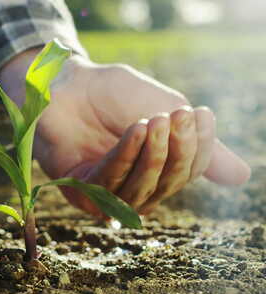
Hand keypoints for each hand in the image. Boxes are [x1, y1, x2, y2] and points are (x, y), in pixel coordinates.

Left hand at [0, 49, 250, 216]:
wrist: (69, 82)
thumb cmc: (114, 95)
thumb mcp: (164, 112)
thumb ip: (198, 144)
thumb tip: (241, 177)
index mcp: (156, 173)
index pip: (187, 173)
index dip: (200, 148)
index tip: (202, 113)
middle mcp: (132, 189)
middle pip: (166, 185)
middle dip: (178, 151)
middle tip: (178, 116)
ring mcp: (105, 193)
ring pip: (140, 188)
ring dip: (152, 154)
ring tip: (155, 120)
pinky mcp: (79, 190)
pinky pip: (109, 181)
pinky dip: (125, 155)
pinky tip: (135, 130)